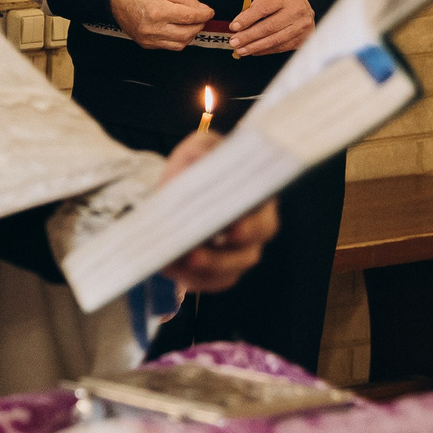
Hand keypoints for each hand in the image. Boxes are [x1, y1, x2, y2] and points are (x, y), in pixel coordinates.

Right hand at [109, 0, 214, 51]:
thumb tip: (202, 9)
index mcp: (158, 11)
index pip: (190, 17)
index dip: (204, 15)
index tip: (209, 12)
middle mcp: (153, 28)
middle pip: (188, 33)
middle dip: (199, 25)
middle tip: (200, 17)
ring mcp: (149, 38)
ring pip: (181, 44)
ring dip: (190, 34)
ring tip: (189, 23)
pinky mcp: (146, 44)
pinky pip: (169, 46)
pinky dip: (178, 39)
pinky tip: (177, 29)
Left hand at [156, 131, 276, 292]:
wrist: (175, 191)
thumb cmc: (195, 169)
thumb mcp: (197, 151)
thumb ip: (201, 150)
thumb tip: (202, 156)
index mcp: (256, 195)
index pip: (263, 210)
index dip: (251, 221)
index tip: (232, 227)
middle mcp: (256, 227)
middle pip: (252, 247)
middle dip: (227, 253)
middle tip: (199, 252)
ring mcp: (240, 252)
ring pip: (233, 269)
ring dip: (206, 268)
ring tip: (180, 261)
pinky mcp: (220, 271)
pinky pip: (211, 282)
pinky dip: (191, 278)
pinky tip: (169, 268)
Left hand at [229, 0, 314, 58]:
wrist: (304, 5)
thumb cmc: (282, 1)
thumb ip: (252, 9)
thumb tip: (237, 26)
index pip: (264, 9)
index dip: (247, 19)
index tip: (234, 27)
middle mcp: (296, 12)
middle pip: (269, 27)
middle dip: (248, 36)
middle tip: (234, 42)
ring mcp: (301, 27)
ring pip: (275, 40)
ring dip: (254, 47)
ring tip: (241, 50)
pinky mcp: (302, 39)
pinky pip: (280, 47)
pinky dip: (264, 50)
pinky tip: (253, 51)